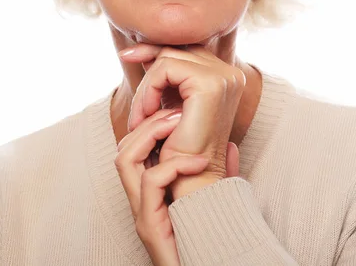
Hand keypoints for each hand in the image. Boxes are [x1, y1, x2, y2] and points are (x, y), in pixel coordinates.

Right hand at [114, 107, 209, 264]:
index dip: (150, 126)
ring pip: (125, 159)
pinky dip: (174, 164)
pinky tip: (199, 162)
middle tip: (177, 113)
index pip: (134, 149)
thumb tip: (232, 146)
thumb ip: (220, 175)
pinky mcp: (150, 226)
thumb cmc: (213, 243)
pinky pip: (151, 181)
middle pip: (124, 148)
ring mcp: (142, 214)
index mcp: (150, 193)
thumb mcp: (216, 200)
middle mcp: (139, 201)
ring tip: (179, 125)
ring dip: (151, 134)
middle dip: (148, 123)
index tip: (177, 114)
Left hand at [119, 43, 245, 198]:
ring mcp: (224, 76)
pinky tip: (146, 113)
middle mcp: (231, 73)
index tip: (129, 55)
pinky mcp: (210, 83)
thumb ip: (168, 77)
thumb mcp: (173, 103)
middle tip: (124, 59)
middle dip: (147, 55)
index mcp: (227, 76)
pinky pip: (165, 68)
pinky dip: (148, 90)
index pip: (188, 48)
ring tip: (140, 115)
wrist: (192, 182)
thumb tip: (146, 51)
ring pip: (168, 57)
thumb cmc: (181, 148)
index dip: (157, 49)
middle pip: (179, 47)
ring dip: (146, 87)